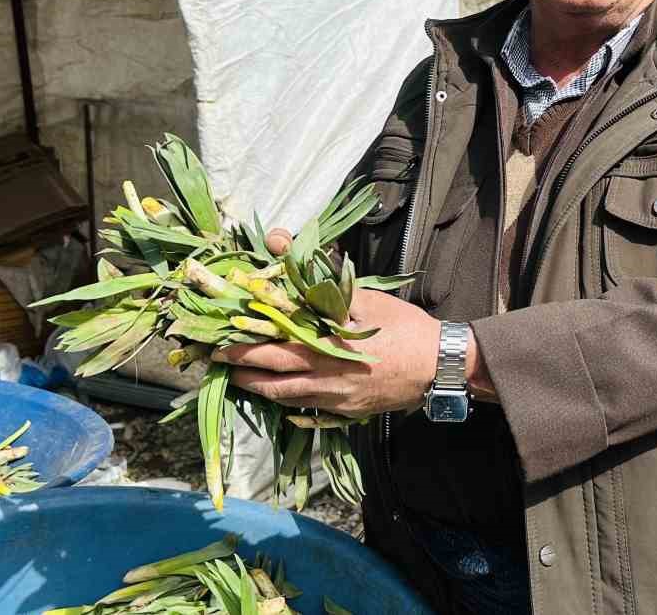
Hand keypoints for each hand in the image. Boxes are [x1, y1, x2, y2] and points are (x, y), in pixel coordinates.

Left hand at [220, 227, 498, 413]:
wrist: (440, 366)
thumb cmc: (405, 328)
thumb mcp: (367, 298)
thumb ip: (323, 280)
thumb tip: (282, 245)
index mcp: (326, 351)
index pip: (273, 350)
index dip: (243, 348)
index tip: (219, 341)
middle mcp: (325, 381)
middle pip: (273, 379)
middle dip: (241, 371)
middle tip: (216, 363)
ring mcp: (336, 401)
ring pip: (288, 399)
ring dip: (260, 390)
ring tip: (239, 381)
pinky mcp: (348, 411)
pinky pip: (310, 412)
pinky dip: (289, 405)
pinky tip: (280, 400)